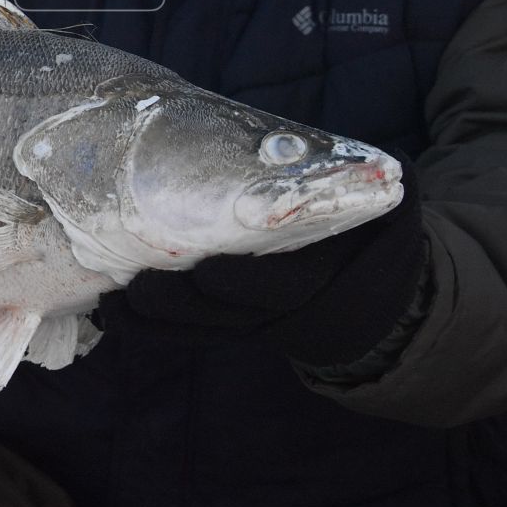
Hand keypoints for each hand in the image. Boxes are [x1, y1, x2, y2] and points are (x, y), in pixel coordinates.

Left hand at [120, 190, 424, 367]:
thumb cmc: (378, 239)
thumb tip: (383, 171)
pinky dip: (151, 327)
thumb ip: (376, 193)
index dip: (238, 283)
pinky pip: (188, 335)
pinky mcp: (232, 326)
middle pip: (223, 313)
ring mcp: (255, 322)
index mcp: (321, 276)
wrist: (380, 302)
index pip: (274, 287)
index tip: (206, 271)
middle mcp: (284, 309)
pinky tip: (114, 310)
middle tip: (138, 284)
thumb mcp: (392, 214)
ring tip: (114, 299)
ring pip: (199, 329)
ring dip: (153, 317)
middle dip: (179, 301)